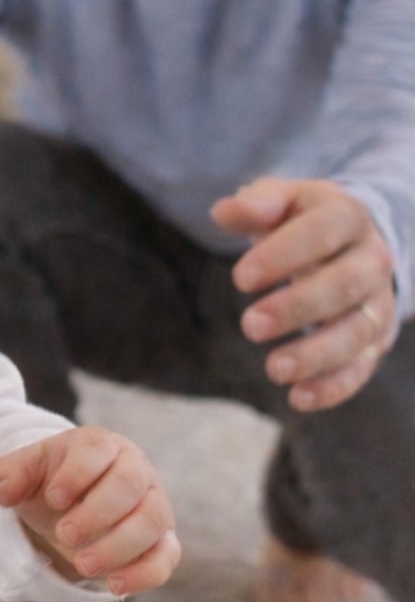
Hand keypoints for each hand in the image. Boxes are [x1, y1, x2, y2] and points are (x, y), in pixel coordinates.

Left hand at [0, 426, 179, 596]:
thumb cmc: (50, 483)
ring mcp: (154, 505)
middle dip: (97, 513)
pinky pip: (166, 556)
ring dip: (118, 546)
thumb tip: (5, 491)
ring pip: (152, 521)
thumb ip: (9, 474)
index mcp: (100, 446)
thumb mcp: (24, 473)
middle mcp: (135, 470)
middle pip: (130, 484)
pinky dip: (144, 573)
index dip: (76, 475)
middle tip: (64, 535)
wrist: (69, 508)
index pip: (97, 451)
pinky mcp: (162, 540)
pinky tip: (113, 585)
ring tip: (82, 565)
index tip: (52, 499)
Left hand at [211, 177, 396, 411]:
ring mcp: (377, 302)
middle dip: (298, 308)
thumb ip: (256, 205)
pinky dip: (334, 386)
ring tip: (274, 369)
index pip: (322, 233)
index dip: (283, 255)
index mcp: (347, 218)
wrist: (349, 241)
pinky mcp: (374, 339)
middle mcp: (371, 260)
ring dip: (317, 354)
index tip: (240, 279)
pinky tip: (298, 398)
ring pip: (357, 332)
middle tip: (250, 326)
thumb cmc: (300, 221)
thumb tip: (223, 210)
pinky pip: (361, 366)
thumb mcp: (281, 202)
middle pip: (344, 286)